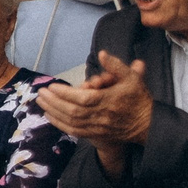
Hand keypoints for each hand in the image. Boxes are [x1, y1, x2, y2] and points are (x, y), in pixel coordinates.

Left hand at [37, 50, 154, 145]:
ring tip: (41, 101)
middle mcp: (101, 115)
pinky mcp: (95, 134)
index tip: (52, 86)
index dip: (65, 93)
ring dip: (53, 112)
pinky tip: (49, 115)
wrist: (147, 125)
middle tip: (41, 92)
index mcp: (109, 101)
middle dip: (54, 102)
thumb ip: (116, 66)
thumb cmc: (138, 99)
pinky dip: (59, 124)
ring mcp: (97, 127)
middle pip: (73, 111)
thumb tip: (102, 53)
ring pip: (71, 121)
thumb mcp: (132, 78)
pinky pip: (74, 131)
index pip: (83, 98)